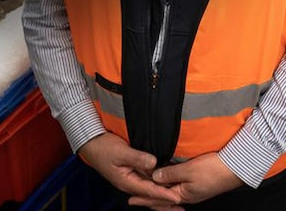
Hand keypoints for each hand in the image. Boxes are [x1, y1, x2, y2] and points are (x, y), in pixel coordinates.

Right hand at [78, 133, 182, 208]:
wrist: (90, 143)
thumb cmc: (102, 147)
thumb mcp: (120, 151)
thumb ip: (137, 158)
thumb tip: (154, 162)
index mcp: (126, 181)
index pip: (149, 190)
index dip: (163, 195)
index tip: (177, 198)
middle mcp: (130, 183)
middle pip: (151, 195)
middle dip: (166, 202)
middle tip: (181, 207)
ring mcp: (131, 179)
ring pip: (150, 190)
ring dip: (163, 195)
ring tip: (177, 201)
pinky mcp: (132, 173)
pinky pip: (147, 182)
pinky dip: (157, 186)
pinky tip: (166, 185)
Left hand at [128, 153, 243, 207]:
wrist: (234, 167)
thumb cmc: (213, 170)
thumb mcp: (187, 171)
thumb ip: (169, 174)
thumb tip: (154, 177)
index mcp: (184, 195)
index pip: (159, 198)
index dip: (145, 198)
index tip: (131, 198)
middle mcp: (187, 195)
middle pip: (163, 198)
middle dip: (148, 199)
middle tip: (133, 200)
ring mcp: (192, 190)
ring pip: (169, 192)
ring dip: (157, 192)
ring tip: (144, 192)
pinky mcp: (196, 183)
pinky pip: (176, 187)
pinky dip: (167, 186)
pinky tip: (163, 183)